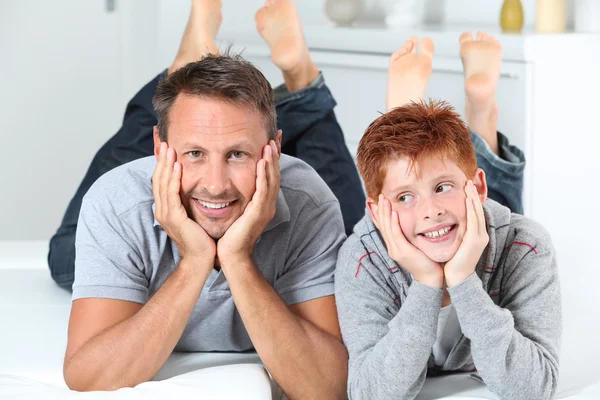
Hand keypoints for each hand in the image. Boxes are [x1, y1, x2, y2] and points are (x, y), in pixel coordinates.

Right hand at [152, 142, 215, 269]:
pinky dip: (173, 178)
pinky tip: (177, 166)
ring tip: (169, 148)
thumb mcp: (194, 215)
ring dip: (166, 164)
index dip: (162, 163)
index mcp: (166, 208)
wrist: (202, 259)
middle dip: (161, 159)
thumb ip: (191, 201)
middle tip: (163, 140)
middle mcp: (162, 210)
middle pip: (158, 179)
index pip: (161, 181)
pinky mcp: (174, 218)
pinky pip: (172, 194)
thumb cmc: (202, 238)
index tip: (166, 146)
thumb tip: (197, 187)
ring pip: (163, 184)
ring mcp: (166, 214)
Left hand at [217, 140, 279, 266]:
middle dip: (274, 155)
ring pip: (271, 180)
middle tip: (275, 136)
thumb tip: (229, 185)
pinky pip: (263, 191)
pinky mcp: (258, 214)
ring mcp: (265, 209)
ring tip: (270, 144)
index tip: (271, 141)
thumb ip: (237, 198)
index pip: (269, 176)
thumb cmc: (230, 236)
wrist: (231, 256)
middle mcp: (267, 205)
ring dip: (271, 161)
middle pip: (274, 175)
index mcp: (263, 203)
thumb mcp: (235, 212)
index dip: (271, 159)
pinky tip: (262, 162)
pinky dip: (264, 175)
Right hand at [377, 194, 443, 287]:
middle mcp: (392, 248)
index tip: (378, 202)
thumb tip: (413, 226)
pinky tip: (393, 213)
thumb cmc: (427, 262)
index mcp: (394, 246)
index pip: (384, 228)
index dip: (380, 214)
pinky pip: (396, 235)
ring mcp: (396, 250)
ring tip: (384, 200)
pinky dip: (394, 223)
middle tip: (380, 196)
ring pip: (387, 228)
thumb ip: (411, 237)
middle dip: (381, 210)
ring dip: (385, 212)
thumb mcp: (416, 247)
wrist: (430, 279)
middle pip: (383, 226)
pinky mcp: (403, 251)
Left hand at [444, 181, 488, 286]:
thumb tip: (445, 226)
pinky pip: (474, 220)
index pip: (474, 214)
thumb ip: (455, 234)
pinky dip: (471, 208)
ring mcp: (479, 237)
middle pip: (477, 210)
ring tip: (468, 185)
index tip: (466, 188)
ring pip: (477, 213)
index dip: (472, 200)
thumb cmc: (453, 263)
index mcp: (476, 236)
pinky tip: (468, 199)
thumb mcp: (455, 245)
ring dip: (473, 198)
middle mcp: (481, 235)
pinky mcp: (474, 240)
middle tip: (468, 181)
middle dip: (473, 195)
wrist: (457, 279)